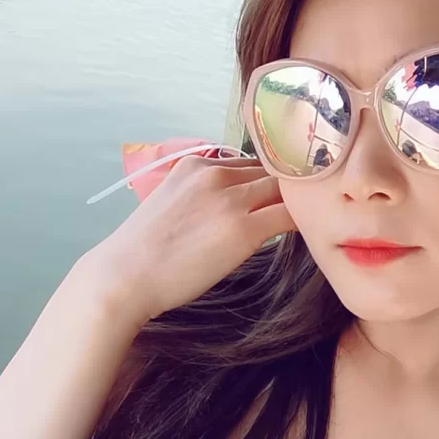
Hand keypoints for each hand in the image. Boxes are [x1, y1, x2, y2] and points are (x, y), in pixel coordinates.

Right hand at [84, 155, 295, 322]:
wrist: (126, 275)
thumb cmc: (143, 252)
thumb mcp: (169, 204)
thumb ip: (199, 197)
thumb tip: (223, 210)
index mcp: (196, 164)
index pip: (249, 162)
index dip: (270, 178)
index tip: (282, 194)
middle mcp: (215, 173)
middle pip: (271, 170)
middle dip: (290, 186)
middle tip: (309, 205)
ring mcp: (231, 199)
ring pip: (284, 189)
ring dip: (300, 202)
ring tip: (313, 217)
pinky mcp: (244, 229)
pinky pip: (289, 216)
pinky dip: (304, 221)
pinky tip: (310, 233)